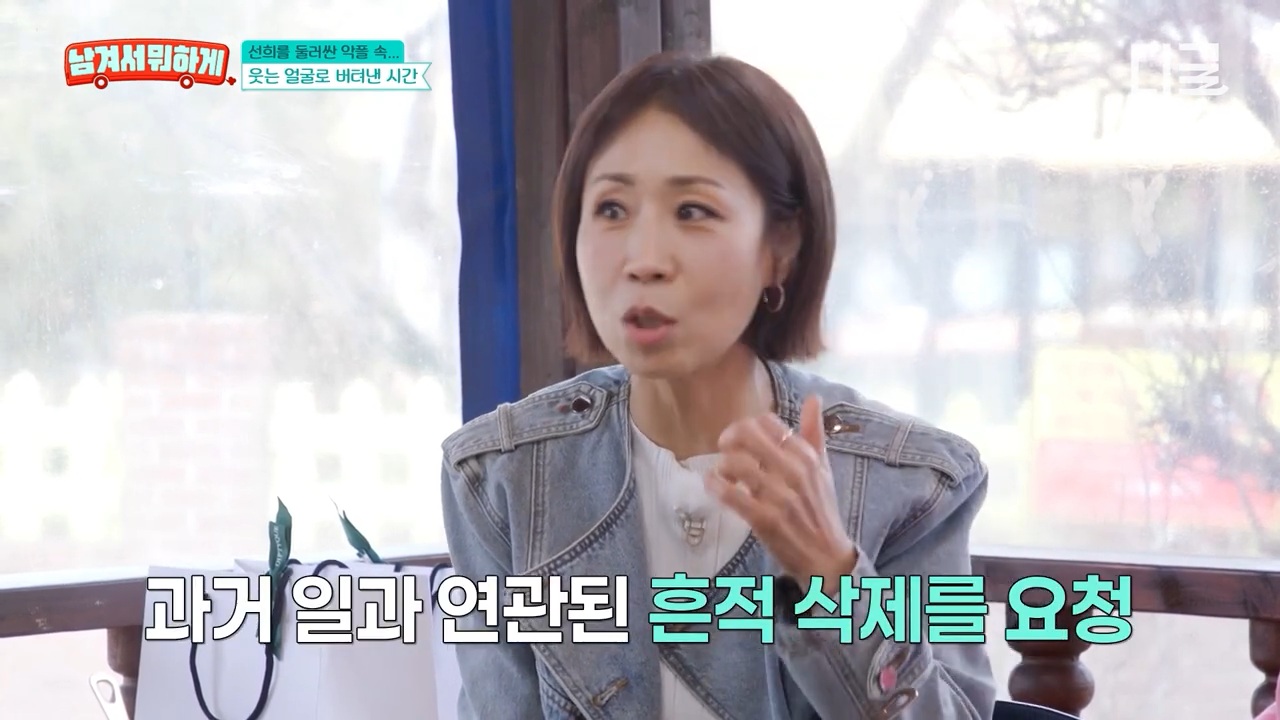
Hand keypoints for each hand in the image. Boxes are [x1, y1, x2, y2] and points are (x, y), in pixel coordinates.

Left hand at [706, 394, 856, 592]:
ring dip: (722, 466)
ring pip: (736, 463)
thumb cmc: (820, 509)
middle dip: (729, 439)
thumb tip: (813, 398)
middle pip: (748, 436)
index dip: (746, 426)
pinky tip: (713, 485)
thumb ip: (814, 433)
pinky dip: (716, 486)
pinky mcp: (765, 519)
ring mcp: (780, 496)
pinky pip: (732, 495)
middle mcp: (794, 471)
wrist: (826, 556)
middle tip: (723, 448)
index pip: (767, 423)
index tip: (739, 437)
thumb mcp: (822, 468)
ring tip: (722, 473)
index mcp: (807, 456)